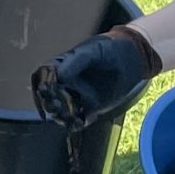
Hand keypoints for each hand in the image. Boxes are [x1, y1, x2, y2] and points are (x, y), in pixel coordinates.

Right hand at [30, 25, 160, 129]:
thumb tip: (59, 76)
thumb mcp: (91, 52)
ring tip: (65, 119)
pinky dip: (76, 124)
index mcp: (61, 67)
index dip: (42, 86)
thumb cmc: (109, 49)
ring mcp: (78, 96)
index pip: (45, 78)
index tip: (45, 92)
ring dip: (61, 116)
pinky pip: (80, 118)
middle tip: (54, 107)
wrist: (132, 58)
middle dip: (50, 103)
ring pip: (63, 109)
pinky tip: (77, 125)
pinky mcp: (91, 107)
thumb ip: (75, 63)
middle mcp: (66, 83)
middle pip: (51, 97)